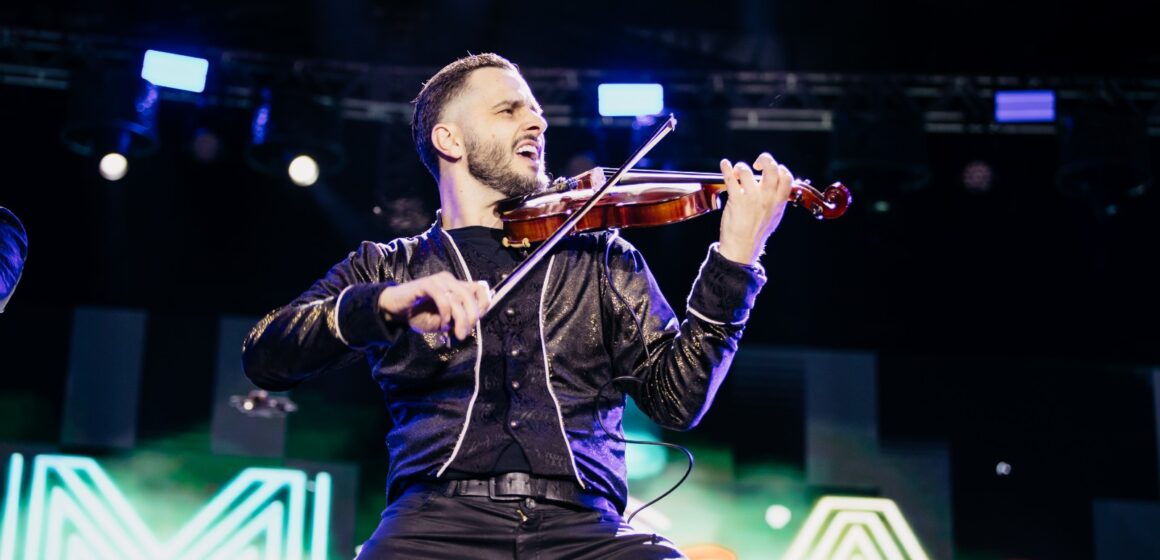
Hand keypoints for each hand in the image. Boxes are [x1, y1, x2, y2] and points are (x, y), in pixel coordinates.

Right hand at [376, 272, 490, 339]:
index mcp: (456, 287)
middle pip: (471, 295)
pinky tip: (443, 322)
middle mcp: (450, 281)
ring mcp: (438, 281)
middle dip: (471, 317)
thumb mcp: (442, 322)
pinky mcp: (426, 284)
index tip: (477, 320)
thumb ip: (456, 321)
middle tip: (464, 334)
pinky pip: (442, 297)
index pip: (480, 288)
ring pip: (458, 297)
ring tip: (456, 333)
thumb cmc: (418, 315)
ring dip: (460, 318)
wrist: (395, 310)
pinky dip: (445, 312)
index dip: (483, 304)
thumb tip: (468, 324)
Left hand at [717, 153, 792, 264]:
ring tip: (737, 173)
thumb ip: (777, 201)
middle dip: (764, 159)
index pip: (786, 176)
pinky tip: (724, 164)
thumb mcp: (774, 217)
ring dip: (740, 168)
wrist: (743, 246)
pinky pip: (730, 178)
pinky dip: (726, 168)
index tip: (770, 170)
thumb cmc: (757, 232)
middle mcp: (767, 197)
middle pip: (771, 167)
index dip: (779, 168)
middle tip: (756, 163)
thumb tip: (777, 188)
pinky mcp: (736, 200)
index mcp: (779, 201)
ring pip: (746, 171)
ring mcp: (752, 197)